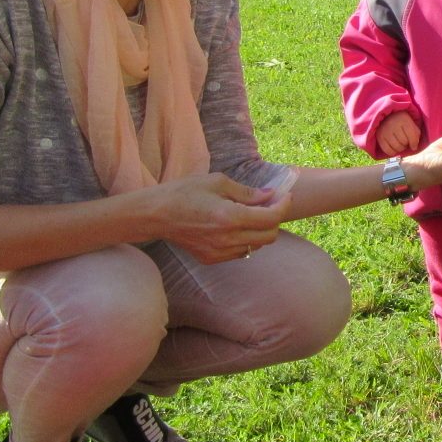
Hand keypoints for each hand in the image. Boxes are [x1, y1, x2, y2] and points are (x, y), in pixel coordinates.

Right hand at [148, 173, 290, 264]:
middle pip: (269, 236)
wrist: (155, 215)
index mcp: (230, 217)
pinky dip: (245, 240)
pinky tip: (236, 227)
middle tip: (271, 205)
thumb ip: (247, 192)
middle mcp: (227, 238)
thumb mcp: (218, 182)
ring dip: (261, 231)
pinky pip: (240, 252)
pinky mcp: (211, 259)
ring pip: (256, 246)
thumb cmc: (184, 192)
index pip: (271, 218)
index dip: (283, 206)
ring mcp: (219, 252)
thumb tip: (270, 195)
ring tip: (253, 215)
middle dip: (275, 220)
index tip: (286, 196)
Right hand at [378, 111, 421, 155]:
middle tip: (405, 141)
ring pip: (397, 147)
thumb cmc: (403, 122)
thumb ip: (416, 134)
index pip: (411, 134)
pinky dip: (393, 152)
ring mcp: (385, 131)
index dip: (414, 143)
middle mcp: (393, 124)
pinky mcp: (379, 137)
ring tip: (401, 144)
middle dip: (407, 144)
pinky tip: (395, 148)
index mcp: (403, 119)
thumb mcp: (411, 124)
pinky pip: (388, 150)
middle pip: (404, 142)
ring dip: (401, 148)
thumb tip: (414, 147)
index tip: (414, 147)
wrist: (387, 117)